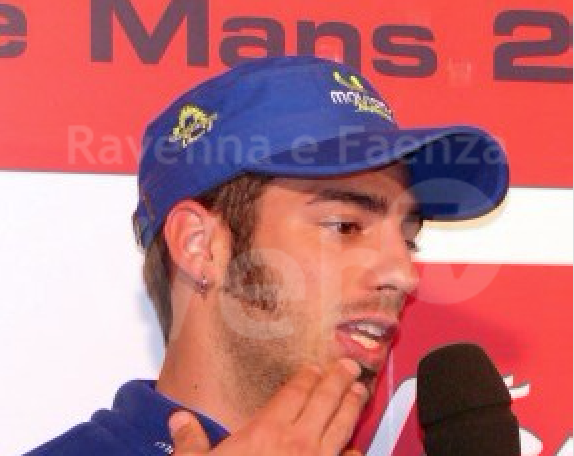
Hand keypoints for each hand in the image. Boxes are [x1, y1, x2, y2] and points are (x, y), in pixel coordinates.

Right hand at [168, 358, 367, 454]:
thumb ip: (190, 442)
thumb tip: (178, 419)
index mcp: (266, 432)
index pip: (294, 393)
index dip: (307, 377)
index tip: (315, 366)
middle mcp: (297, 443)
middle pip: (324, 402)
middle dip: (338, 381)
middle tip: (350, 366)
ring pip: (341, 428)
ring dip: (352, 407)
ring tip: (361, 391)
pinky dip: (352, 454)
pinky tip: (355, 449)